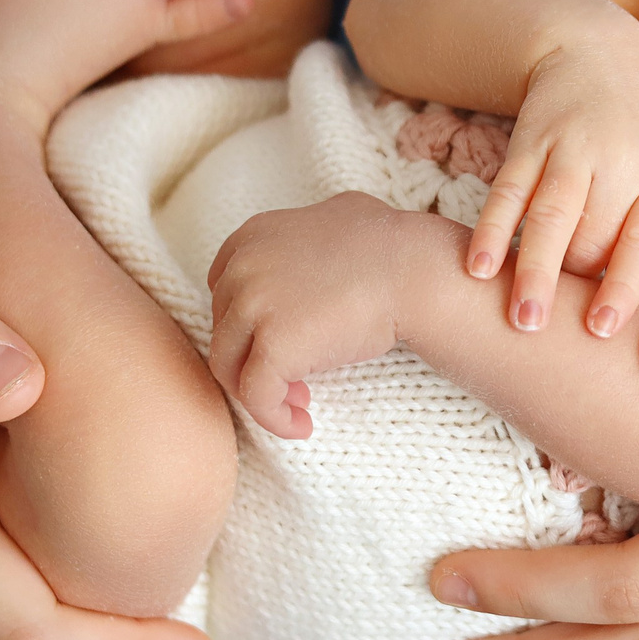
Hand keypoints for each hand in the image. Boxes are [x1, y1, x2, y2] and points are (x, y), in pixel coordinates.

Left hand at [207, 192, 445, 437]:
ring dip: (261, 392)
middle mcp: (244, 268)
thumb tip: (316, 241)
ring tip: (299, 403)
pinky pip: (257, 396)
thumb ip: (309, 231)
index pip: (223, 292)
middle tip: (293, 379)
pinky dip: (274, 419)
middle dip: (254, 358)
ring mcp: (253, 306)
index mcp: (253, 237)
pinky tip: (302, 425)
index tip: (275, 342)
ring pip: (231, 367)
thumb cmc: (392, 244)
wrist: (415, 271)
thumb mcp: (338, 214)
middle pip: (226, 331)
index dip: (247, 324)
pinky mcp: (274, 346)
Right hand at [464, 23, 638, 338]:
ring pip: (550, 217)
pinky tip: (478, 267)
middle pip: (593, 235)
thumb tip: (623, 302)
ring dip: (534, 272)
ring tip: (522, 321)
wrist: (597, 50)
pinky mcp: (531, 141)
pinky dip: (491, 231)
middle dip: (573, 285)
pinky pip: (508, 192)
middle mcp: (620, 159)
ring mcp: (572, 148)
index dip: (624, 286)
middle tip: (553, 330)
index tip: (602, 329)